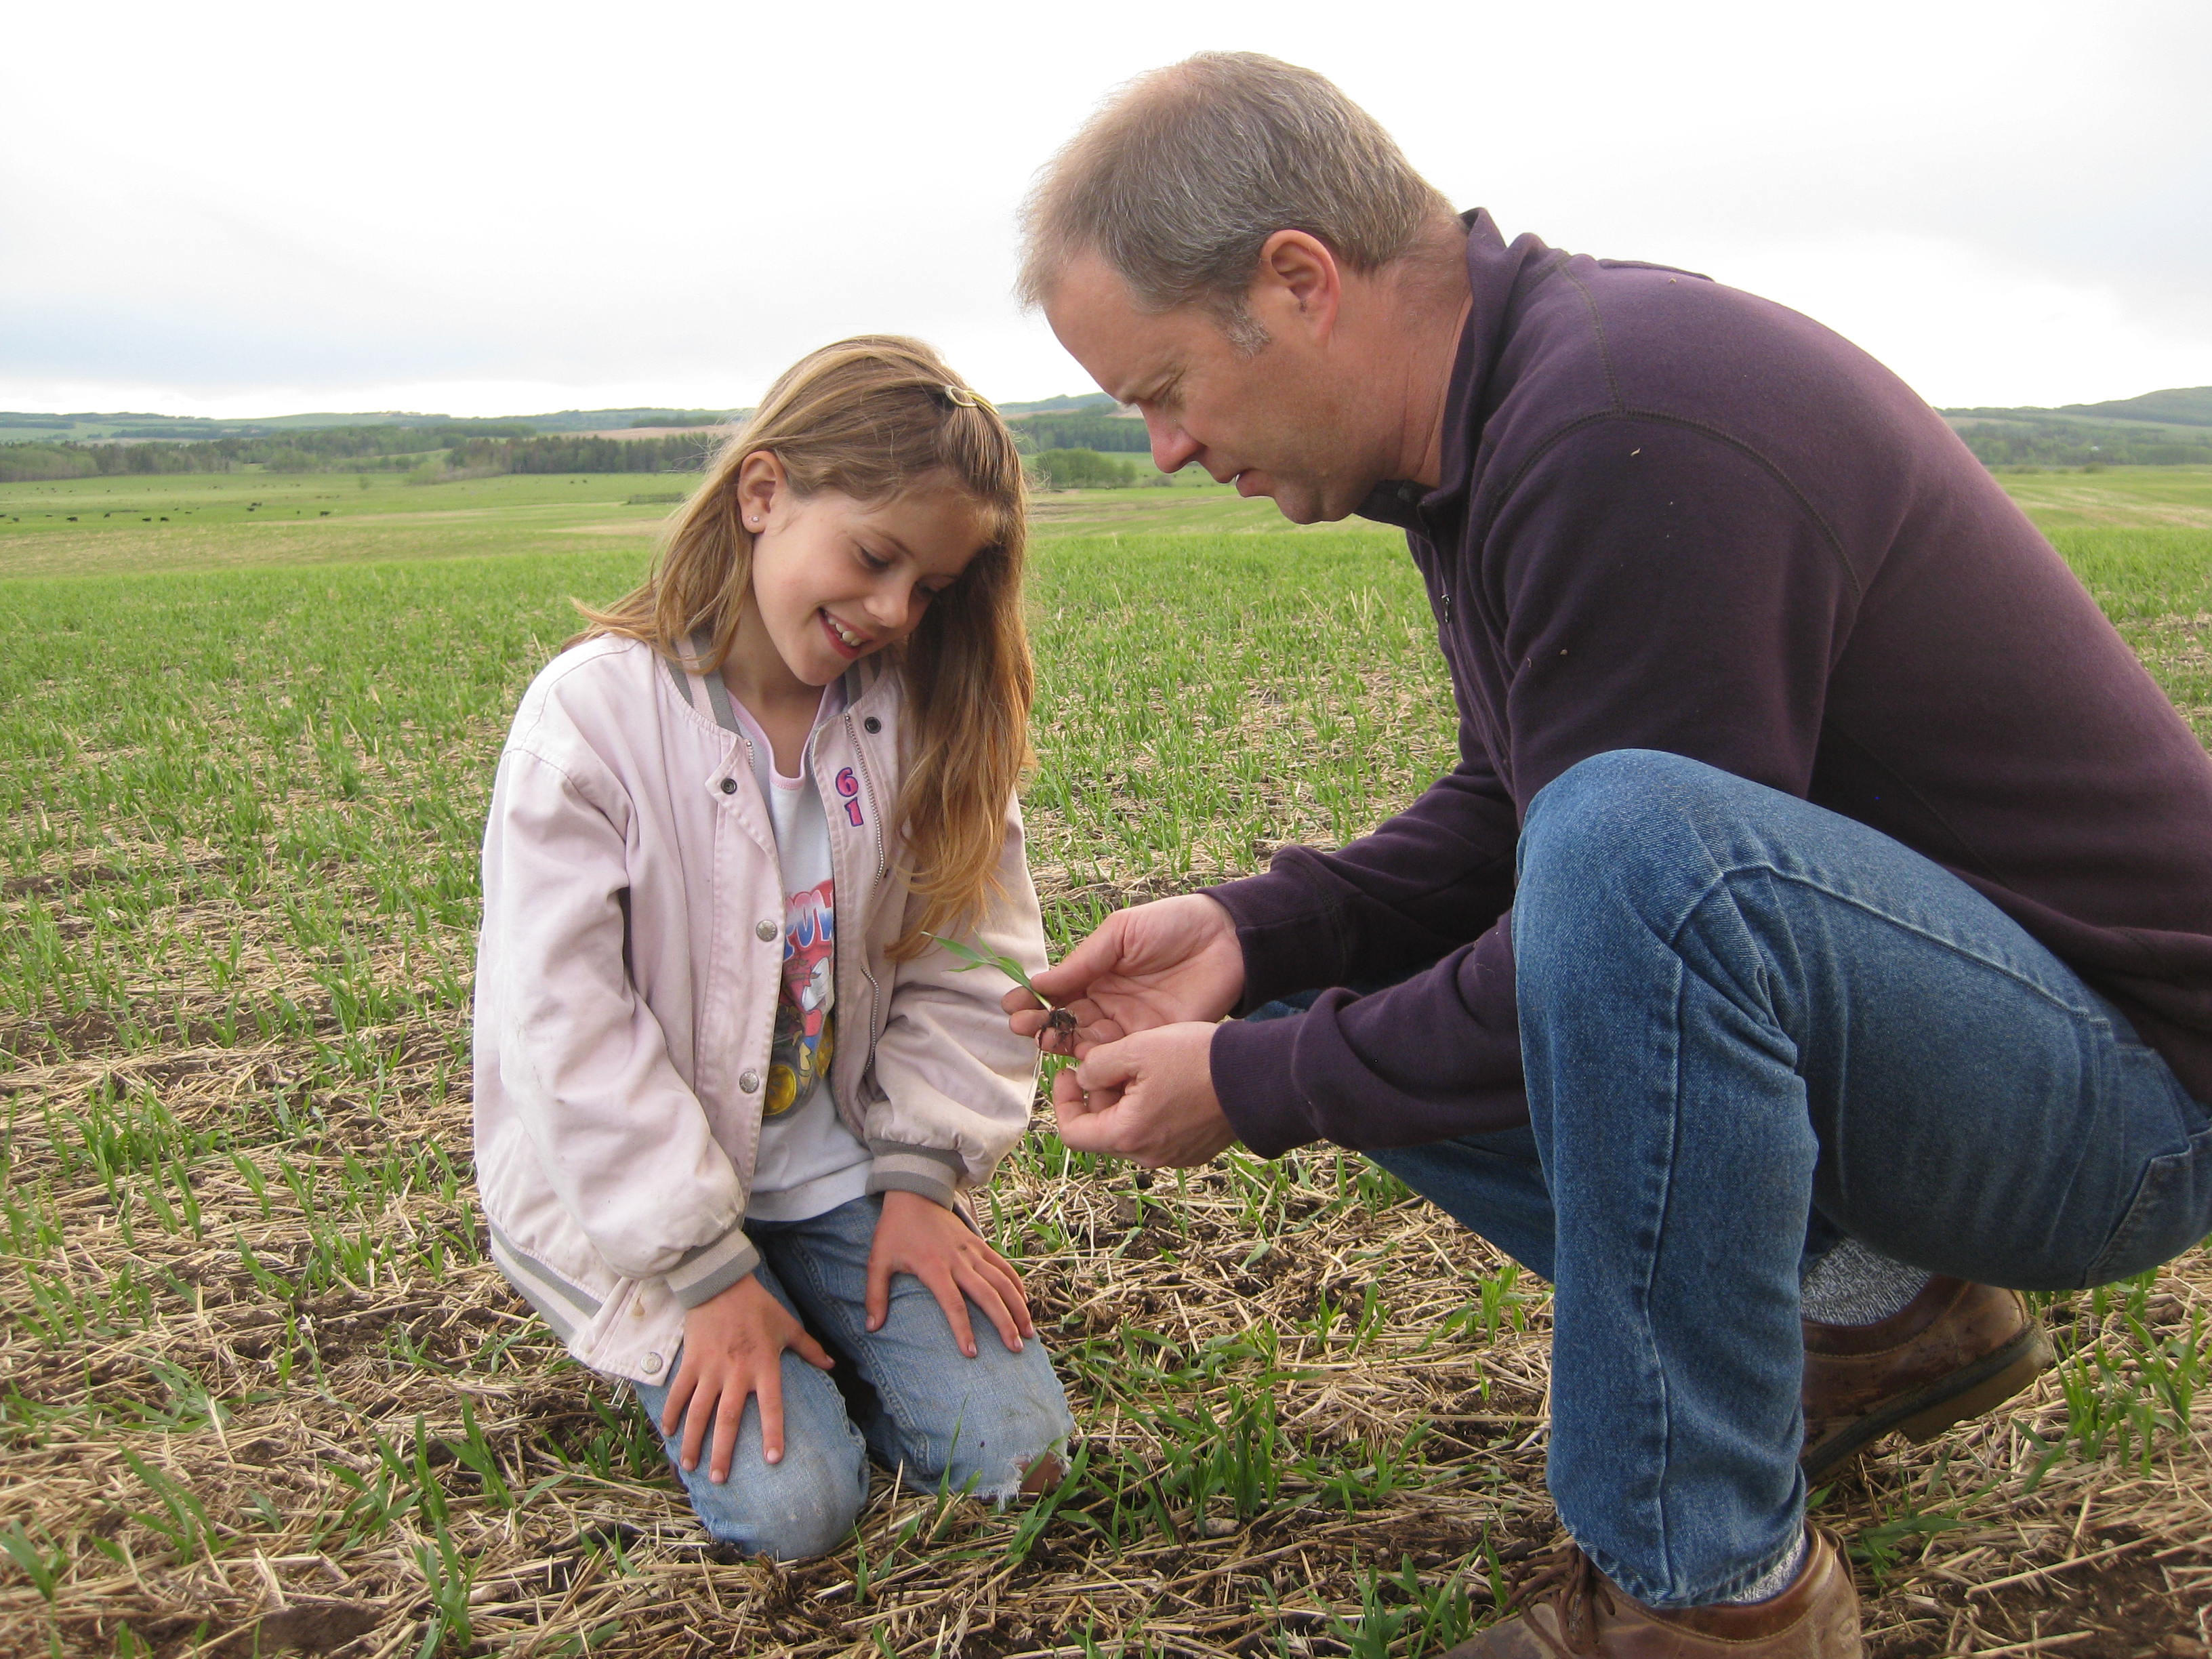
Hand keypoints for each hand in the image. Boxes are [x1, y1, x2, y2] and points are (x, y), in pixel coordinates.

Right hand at [664, 1273, 834, 1479]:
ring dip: (693, 1441)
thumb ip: (810, 1348)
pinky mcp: (691, 1361)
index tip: (773, 1459)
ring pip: (699, 1412)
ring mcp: (710, 1368)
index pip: (771, 1405)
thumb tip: (833, 1365)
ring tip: (690, 1468)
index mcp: (764, 1365)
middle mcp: (736, 1372)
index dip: (773, 1432)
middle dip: (722, 1452)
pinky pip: (679, 1392)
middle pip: (728, 1419)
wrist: (721, 1283)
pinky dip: (671, 1413)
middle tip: (720, 1480)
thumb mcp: (788, 1326)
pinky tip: (669, 1434)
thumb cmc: (758, 1306)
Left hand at [866, 1189, 1036, 1357]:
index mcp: (934, 1267)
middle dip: (1004, 1323)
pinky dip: (1016, 1284)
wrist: (914, 1194)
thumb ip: (875, 1294)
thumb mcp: (877, 1261)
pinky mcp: (979, 1244)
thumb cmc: (895, 1230)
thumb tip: (871, 1327)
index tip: (972, 1353)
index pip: (953, 1304)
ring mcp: (972, 1251)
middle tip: (1016, 1348)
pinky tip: (1024, 1302)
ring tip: (1028, 1332)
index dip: (963, 1329)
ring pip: (1002, 1281)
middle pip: (988, 1295)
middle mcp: (958, 1260)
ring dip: (1018, 1306)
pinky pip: (1003, 1266)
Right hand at [1003, 895, 1242, 1055]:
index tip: (1012, 1002)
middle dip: (1039, 1025)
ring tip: (1042, 1040)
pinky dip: (1097, 1061)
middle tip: (1021, 1025)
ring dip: (1061, 1044)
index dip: (1033, 999)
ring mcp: (1129, 1025)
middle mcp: (1109, 1003)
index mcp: (1098, 974)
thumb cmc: (1173, 924)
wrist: (1228, 938)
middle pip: (1066, 1022)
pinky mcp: (1152, 1042)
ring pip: (1086, 1043)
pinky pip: (1120, 1057)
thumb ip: (1082, 961)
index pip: (1058, 992)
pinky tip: (1079, 1057)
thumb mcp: (1120, 933)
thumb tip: (1038, 982)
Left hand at [1053, 1023, 1237, 1167]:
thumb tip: (1083, 1077)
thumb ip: (1097, 1064)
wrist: (1258, 1076)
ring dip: (1125, 1100)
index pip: (1072, 1134)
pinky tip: (1167, 1080)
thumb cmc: (1196, 1060)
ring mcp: (1174, 1156)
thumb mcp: (1136, 1049)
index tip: (1068, 1073)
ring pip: (1131, 1129)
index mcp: (1127, 1136)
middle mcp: (1148, 1156)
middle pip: (1103, 1130)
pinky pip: (1159, 1131)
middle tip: (1109, 1060)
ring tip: (1141, 1065)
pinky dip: (1151, 1108)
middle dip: (1097, 1095)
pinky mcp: (1195, 1149)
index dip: (1062, 1101)